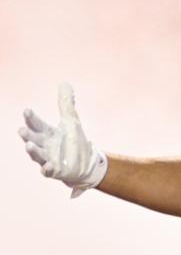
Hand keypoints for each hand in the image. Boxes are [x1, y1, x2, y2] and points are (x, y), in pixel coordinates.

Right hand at [19, 83, 108, 197]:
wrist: (85, 163)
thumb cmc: (73, 141)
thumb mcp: (71, 120)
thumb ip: (66, 104)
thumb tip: (64, 83)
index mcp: (47, 133)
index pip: (36, 124)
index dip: (31, 118)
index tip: (27, 110)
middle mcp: (44, 145)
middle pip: (33, 139)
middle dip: (27, 135)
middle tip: (21, 130)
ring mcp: (48, 159)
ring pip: (37, 155)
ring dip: (32, 151)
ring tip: (28, 146)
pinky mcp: (55, 171)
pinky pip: (48, 171)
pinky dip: (47, 169)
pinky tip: (48, 166)